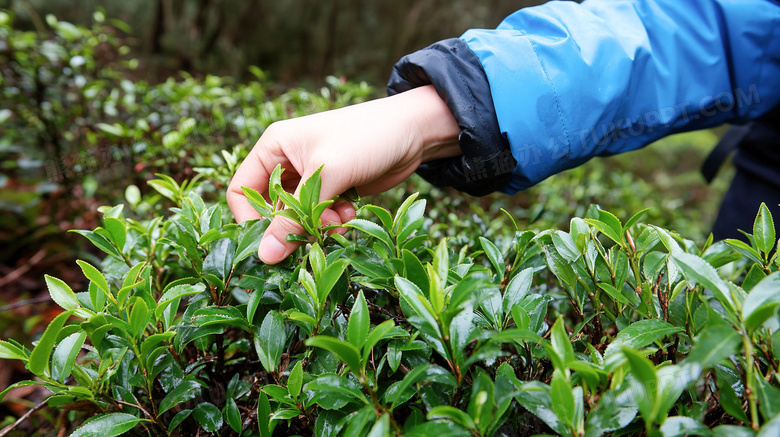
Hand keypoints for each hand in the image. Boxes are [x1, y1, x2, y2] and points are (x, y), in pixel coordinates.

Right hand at [227, 85, 460, 263]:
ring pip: (298, 217)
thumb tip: (265, 256)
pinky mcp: (333, 189)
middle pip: (271, 208)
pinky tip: (350, 210)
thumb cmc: (365, 138)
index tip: (269, 241)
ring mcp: (312, 177)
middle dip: (292, 224)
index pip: (241, 189)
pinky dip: (332, 219)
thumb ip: (294, 216)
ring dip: (316, 224)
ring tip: (338, 217)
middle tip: (312, 232)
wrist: (414, 132)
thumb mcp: (326, 175)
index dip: (250, 218)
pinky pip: (320, 216)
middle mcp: (288, 161)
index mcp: (274, 146)